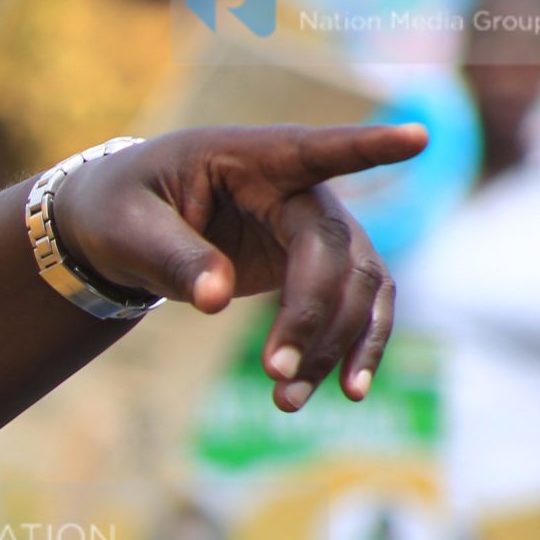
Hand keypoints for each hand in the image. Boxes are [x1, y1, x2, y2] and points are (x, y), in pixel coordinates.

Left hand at [54, 123, 428, 409]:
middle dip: (312, 314)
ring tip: (288, 401)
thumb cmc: (122, 208)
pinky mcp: (316, 264)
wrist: (125, 227)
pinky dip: (355, 345)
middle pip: (333, 247)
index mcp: (247, 156)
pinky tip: (348, 391)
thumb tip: (216, 300)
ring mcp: (314, 226)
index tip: (417, 138)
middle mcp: (296, 187)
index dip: (368, 146)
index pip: (315, 149)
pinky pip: (357, 304)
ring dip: (333, 344)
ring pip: (356, 284)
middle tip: (272, 375)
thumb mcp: (129, 228)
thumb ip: (174, 257)